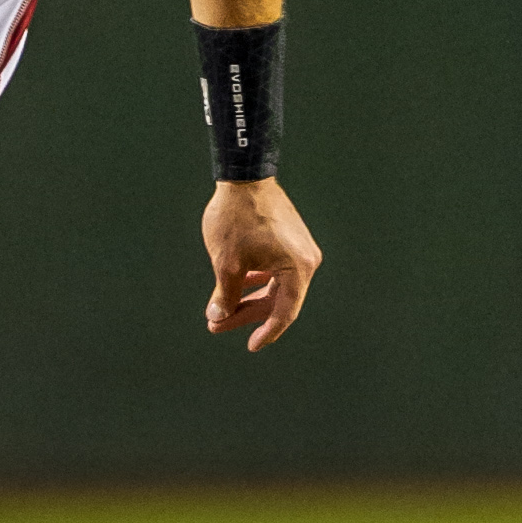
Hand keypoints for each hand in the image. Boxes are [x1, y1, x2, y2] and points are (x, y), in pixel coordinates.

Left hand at [202, 178, 320, 351]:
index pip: (284, 312)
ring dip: (247, 298)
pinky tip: (234, 286)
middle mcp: (306, 260)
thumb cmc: (236, 217)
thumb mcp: (226, 262)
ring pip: (274, 285)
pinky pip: (275, 269)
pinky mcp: (290, 240)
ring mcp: (300, 249)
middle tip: (215, 324)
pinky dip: (255, 280)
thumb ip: (226, 294)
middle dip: (245, 314)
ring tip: (218, 309)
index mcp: (298, 268)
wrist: (244, 176)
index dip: (267, 332)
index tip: (251, 346)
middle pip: (277, 300)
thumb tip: (218, 317)